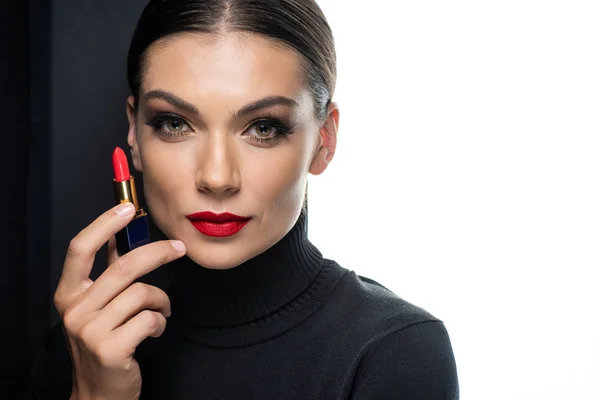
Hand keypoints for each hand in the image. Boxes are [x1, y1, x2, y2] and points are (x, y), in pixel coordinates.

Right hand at [53, 203, 185, 399]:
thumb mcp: (98, 308)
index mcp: (69, 294)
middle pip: (123, 267)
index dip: (104, 224)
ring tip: (161, 312)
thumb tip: (126, 236)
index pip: (80, 249)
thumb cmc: (104, 344)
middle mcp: (75, 310)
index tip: (128, 207)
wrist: (99, 394)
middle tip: (179, 248)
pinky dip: (161, 322)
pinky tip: (154, 331)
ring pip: (143, 293)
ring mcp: (90, 331)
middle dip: (159, 252)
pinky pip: (151, 319)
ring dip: (162, 301)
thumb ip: (109, 275)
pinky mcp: (111, 349)